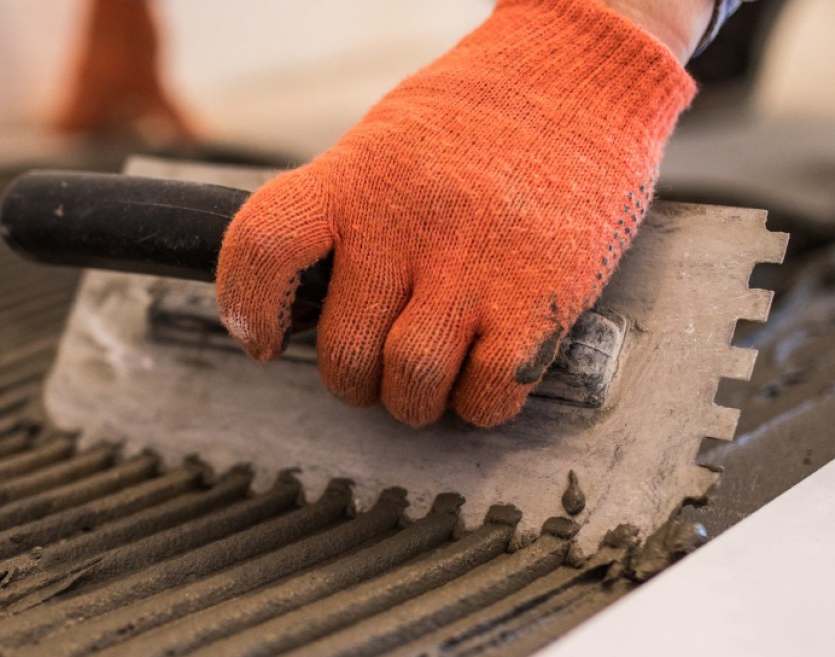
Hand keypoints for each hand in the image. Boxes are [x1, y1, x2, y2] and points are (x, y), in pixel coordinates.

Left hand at [215, 0, 697, 426]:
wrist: (585, 75)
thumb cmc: (479, 120)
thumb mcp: (386, 144)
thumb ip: (342, 216)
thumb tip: (303, 306)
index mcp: (356, 174)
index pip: (266, 246)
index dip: (248, 307)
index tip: (259, 338)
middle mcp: (408, 218)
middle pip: (344, 351)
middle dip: (355, 380)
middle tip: (377, 367)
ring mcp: (475, 260)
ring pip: (411, 382)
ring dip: (414, 400)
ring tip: (430, 379)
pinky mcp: (540, 294)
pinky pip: (489, 391)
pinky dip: (480, 403)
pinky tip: (486, 376)